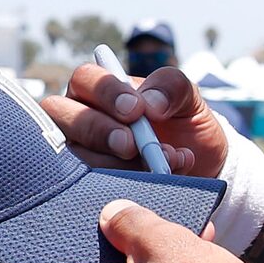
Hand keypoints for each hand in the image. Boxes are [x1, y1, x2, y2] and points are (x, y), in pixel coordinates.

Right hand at [42, 62, 229, 177]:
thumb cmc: (185, 127)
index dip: (105, 91)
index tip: (136, 110)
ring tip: (157, 166)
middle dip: (98, 129)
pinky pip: (84, 184)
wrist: (201, 169)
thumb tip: (150, 103)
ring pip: (73, 153)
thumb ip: (172, 87)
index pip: (86, 78)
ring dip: (113, 162)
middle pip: (62, 113)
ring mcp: (79, 152)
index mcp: (100, 89)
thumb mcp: (189, 100)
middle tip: (131, 145)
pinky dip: (119, 185)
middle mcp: (80, 117)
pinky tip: (151, 181)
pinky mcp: (85, 184)